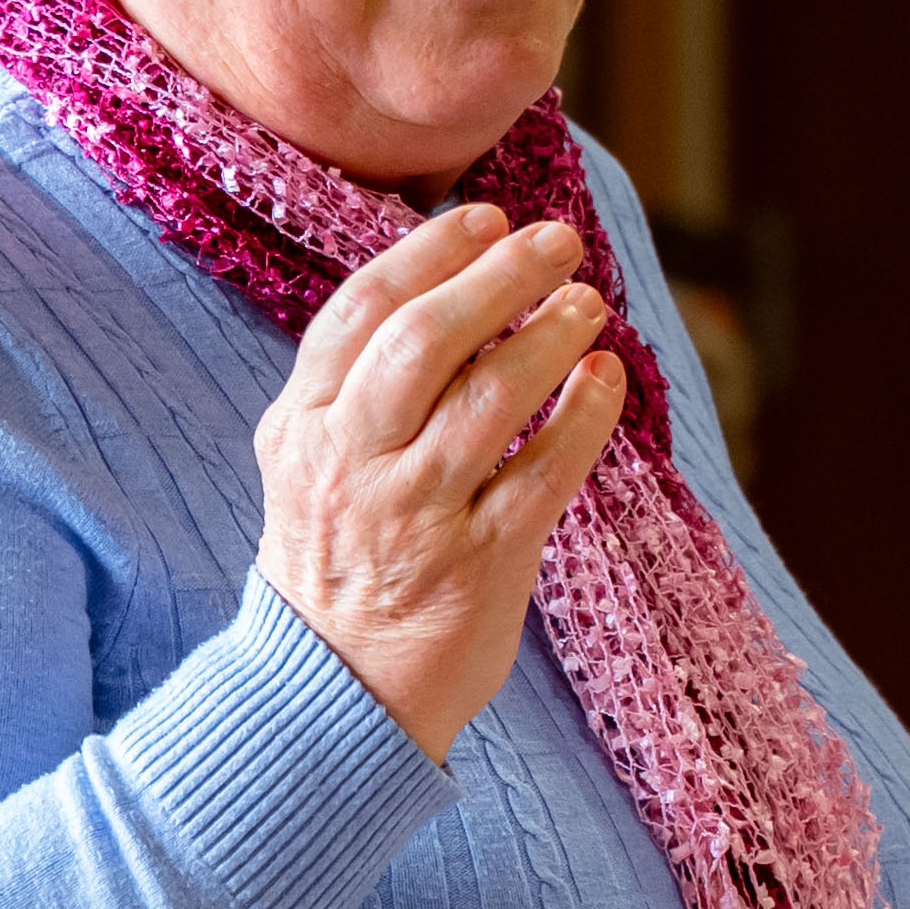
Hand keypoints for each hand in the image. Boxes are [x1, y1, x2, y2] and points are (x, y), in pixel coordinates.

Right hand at [251, 205, 631, 764]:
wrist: (333, 692)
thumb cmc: (335, 561)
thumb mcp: (307, 462)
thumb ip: (350, 383)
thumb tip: (438, 285)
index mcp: (302, 426)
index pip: (360, 312)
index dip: (428, 253)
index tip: (484, 217)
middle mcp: (352, 463)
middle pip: (424, 341)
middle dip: (498, 276)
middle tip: (557, 241)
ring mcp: (415, 515)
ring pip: (489, 399)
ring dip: (549, 337)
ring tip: (588, 304)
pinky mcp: (479, 563)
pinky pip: (543, 472)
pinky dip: (583, 417)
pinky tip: (607, 378)